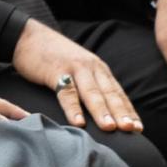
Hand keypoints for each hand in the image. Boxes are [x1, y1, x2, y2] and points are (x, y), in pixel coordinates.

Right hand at [9, 19, 141, 131]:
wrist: (28, 36)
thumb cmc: (52, 58)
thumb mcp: (77, 69)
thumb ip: (89, 85)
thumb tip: (100, 110)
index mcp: (98, 70)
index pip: (117, 93)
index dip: (128, 111)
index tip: (138, 129)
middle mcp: (91, 68)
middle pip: (109, 93)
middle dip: (122, 112)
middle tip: (131, 130)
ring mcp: (74, 68)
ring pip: (92, 93)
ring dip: (102, 111)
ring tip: (110, 127)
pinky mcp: (55, 71)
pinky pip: (66, 92)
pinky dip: (73, 108)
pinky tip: (78, 122)